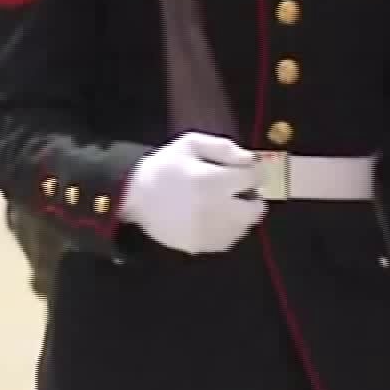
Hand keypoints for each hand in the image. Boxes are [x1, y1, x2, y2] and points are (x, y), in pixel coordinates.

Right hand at [118, 132, 264, 254]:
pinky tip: (213, 218)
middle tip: (238, 190)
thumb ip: (224, 147)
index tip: (246, 170)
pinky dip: (227, 229)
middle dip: (251, 197)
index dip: (254, 172)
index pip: (253, 178)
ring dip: (240, 214)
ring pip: (244, 227)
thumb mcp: (191, 143)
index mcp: (213, 181)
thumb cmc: (164, 166)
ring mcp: (209, 232)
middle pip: (256, 209)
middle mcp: (216, 210)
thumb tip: (250, 160)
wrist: (133, 196)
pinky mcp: (200, 246)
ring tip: (223, 203)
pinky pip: (228, 240)